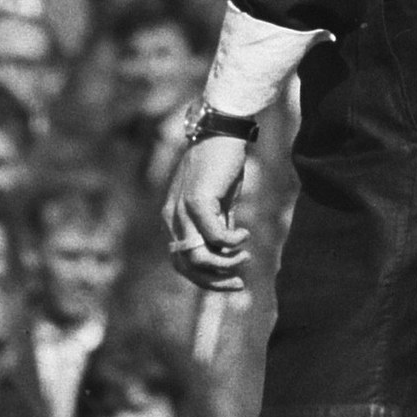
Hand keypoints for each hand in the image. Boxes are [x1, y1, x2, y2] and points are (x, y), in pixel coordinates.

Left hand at [164, 130, 254, 292]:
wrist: (221, 134)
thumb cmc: (221, 167)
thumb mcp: (218, 204)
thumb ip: (218, 226)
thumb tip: (227, 252)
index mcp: (173, 220)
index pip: (181, 263)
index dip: (205, 279)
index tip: (231, 282)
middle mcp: (172, 218)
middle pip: (187, 266)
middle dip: (214, 281)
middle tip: (239, 281)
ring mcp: (182, 210)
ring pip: (199, 256)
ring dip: (226, 262)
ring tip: (244, 254)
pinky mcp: (197, 200)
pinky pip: (215, 235)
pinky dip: (232, 241)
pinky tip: (243, 232)